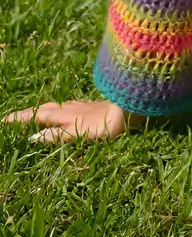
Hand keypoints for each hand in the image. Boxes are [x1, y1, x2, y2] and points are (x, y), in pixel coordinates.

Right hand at [2, 99, 139, 143]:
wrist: (129, 110)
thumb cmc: (104, 125)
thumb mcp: (77, 134)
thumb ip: (55, 135)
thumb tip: (33, 138)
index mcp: (63, 113)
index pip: (36, 115)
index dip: (20, 118)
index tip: (4, 121)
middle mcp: (70, 107)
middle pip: (44, 108)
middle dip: (28, 113)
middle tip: (14, 118)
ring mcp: (81, 105)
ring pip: (56, 106)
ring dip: (43, 110)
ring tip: (35, 114)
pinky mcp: (91, 107)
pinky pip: (68, 107)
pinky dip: (58, 110)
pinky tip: (65, 111)